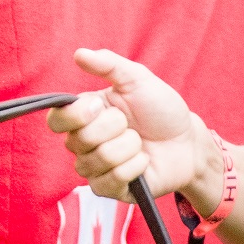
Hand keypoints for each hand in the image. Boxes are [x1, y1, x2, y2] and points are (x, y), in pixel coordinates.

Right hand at [46, 49, 208, 203]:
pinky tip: (144, 161)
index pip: (56, 120)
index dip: (76, 115)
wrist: (187, 140)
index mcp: (84, 116)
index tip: (100, 106)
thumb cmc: (160, 109)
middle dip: (114, 128)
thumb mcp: (138, 79)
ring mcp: (95, 168)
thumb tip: (79, 54)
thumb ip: (109, 65)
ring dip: (128, 147)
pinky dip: (134, 167)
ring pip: (97, 161)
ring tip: (140, 142)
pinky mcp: (110, 189)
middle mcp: (83, 143)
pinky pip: (110, 181)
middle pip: (78, 141)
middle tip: (130, 124)